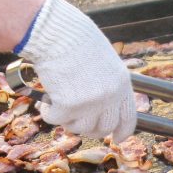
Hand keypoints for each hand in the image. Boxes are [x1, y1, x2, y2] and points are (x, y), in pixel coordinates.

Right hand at [19, 0, 135, 140]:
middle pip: (103, 128)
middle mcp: (110, 97)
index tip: (116, 139)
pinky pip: (56, 119)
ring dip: (68, 120)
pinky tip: (45, 102)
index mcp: (122, 84)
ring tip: (59, 105)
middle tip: (75, 120)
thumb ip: (108, 85)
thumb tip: (102, 110)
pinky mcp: (68, 105)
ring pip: (80, 128)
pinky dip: (48, 113)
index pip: (128, 119)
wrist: (57, 33)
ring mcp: (91, 103)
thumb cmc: (77, 41)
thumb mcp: (105, 62)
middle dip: (89, 129)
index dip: (122, 132)